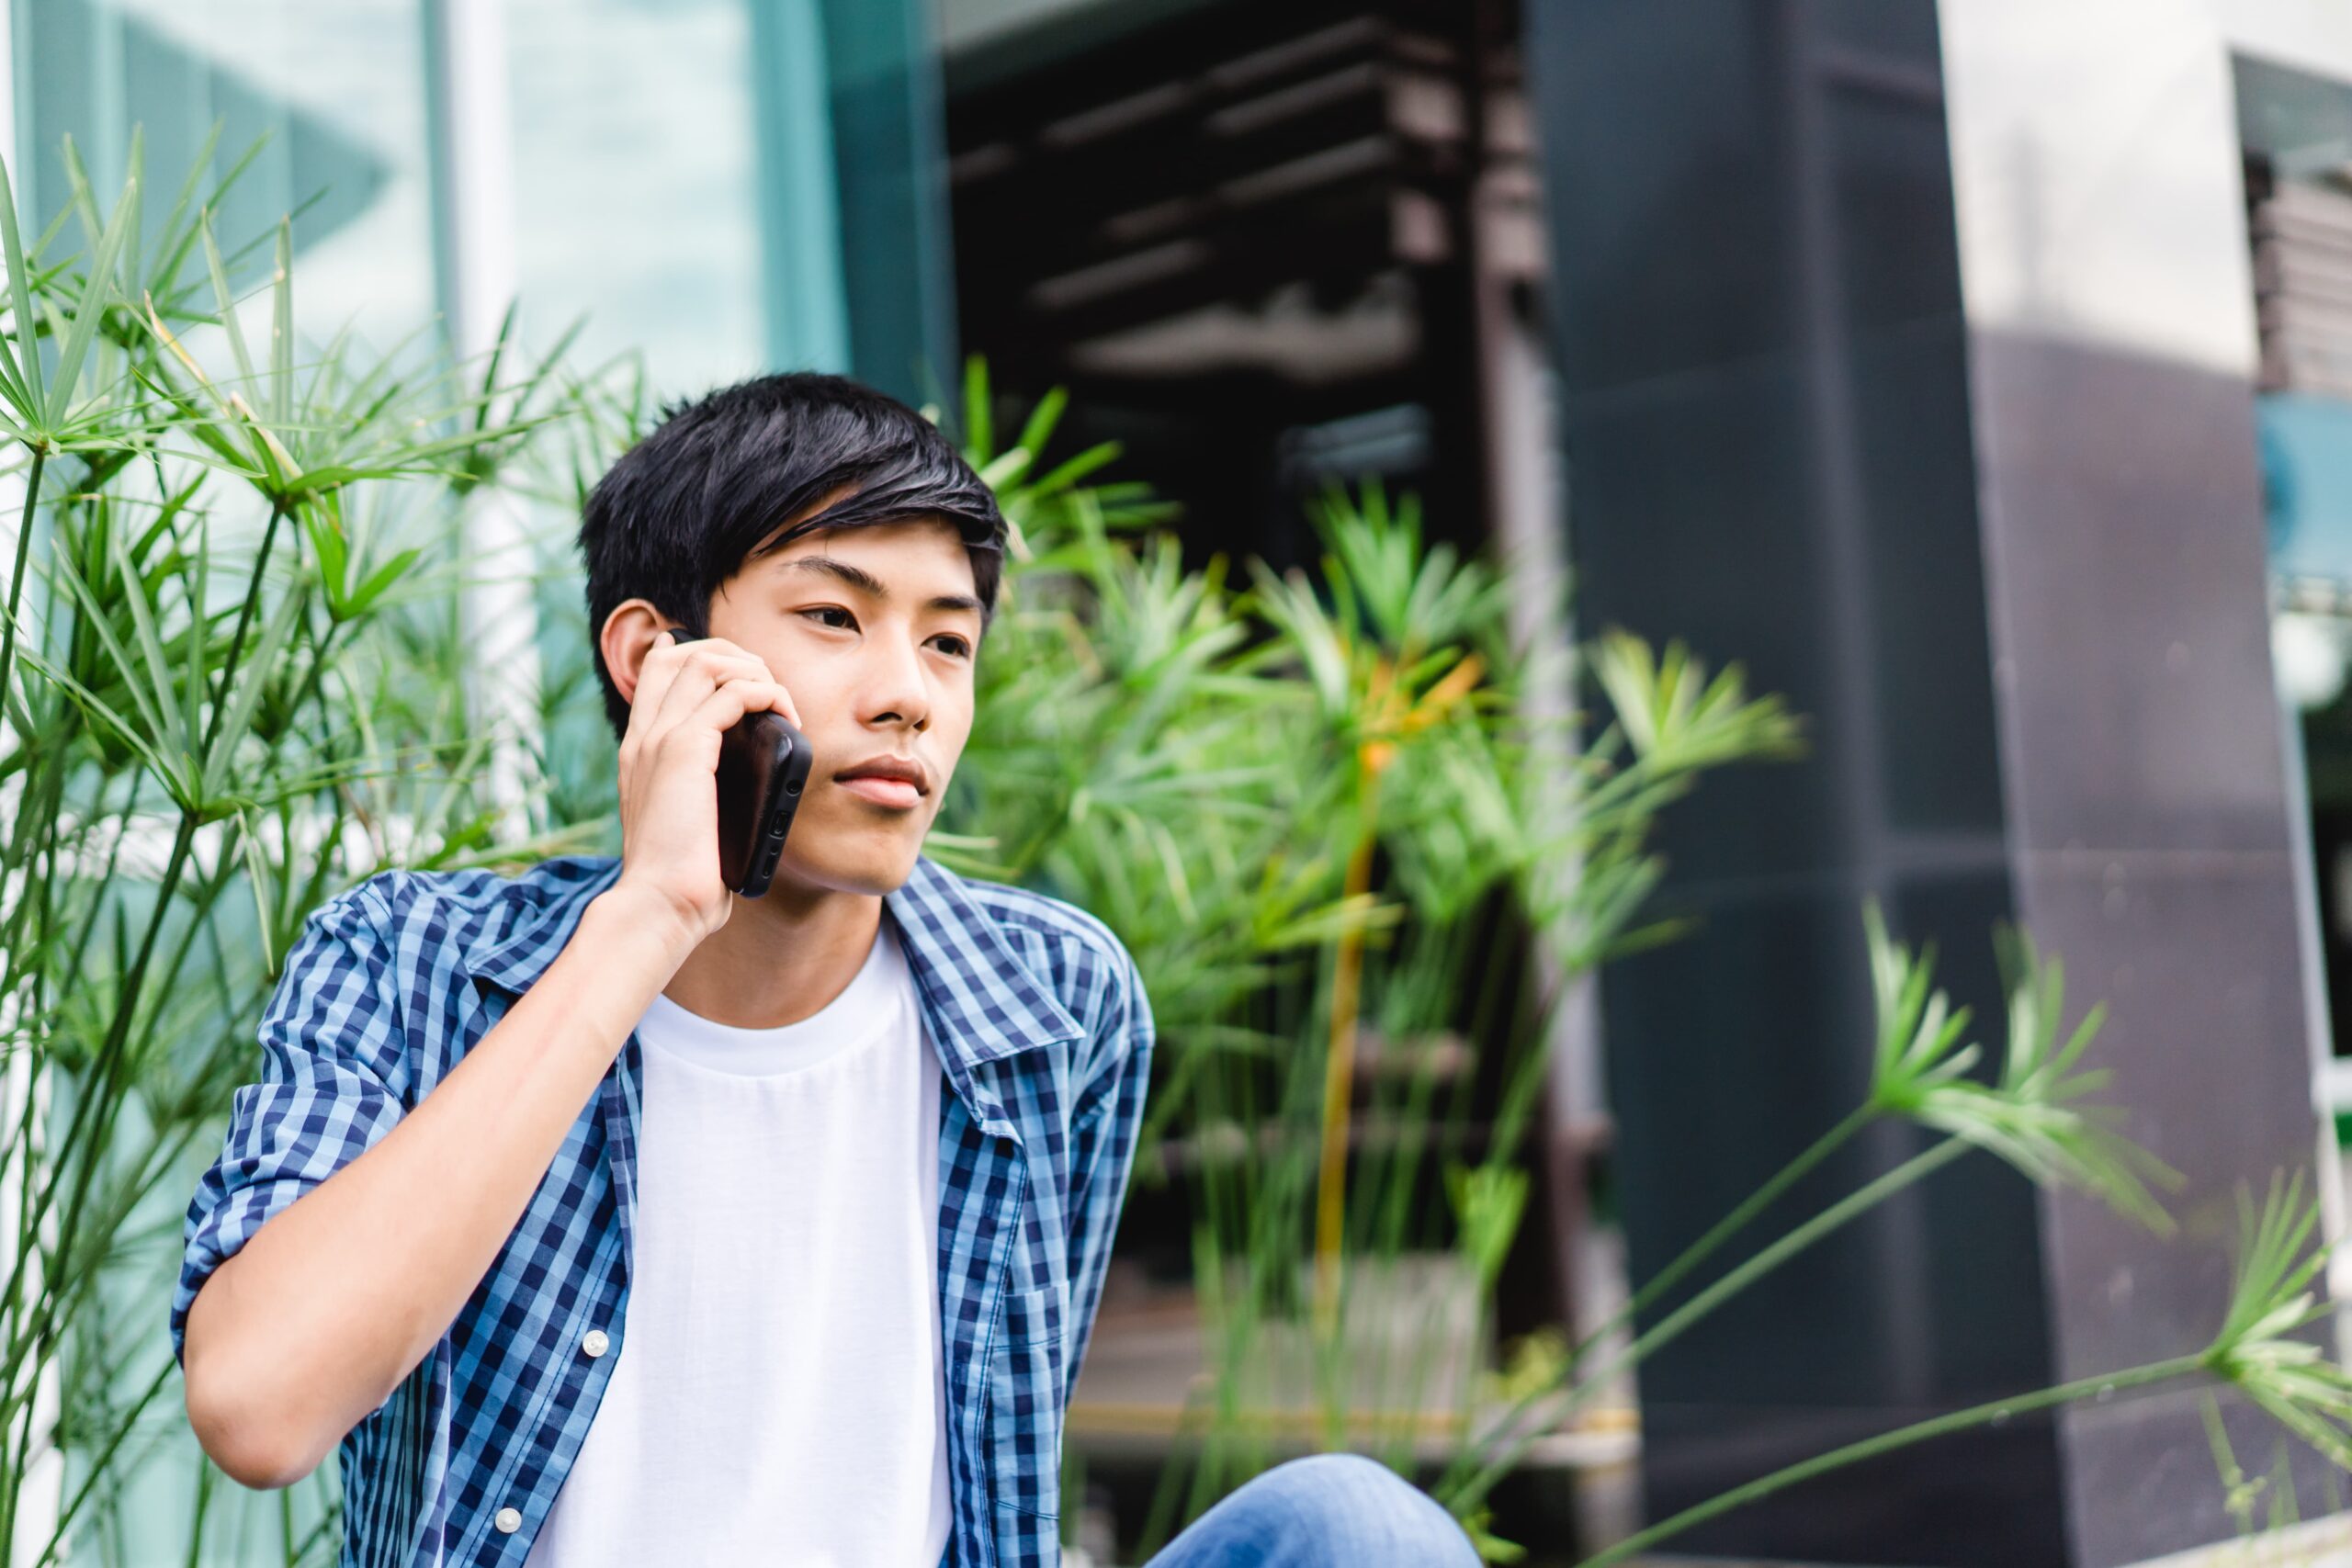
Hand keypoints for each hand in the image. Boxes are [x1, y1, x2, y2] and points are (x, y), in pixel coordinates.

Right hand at [611, 630, 802, 945]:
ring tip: (781, 707)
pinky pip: (733, 693)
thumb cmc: (683, 878)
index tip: (736, 665)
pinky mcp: (685, 749)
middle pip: (683, 653)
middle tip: (770, 690)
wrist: (660, 904)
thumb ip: (705, 794)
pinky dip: (767, 695)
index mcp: (640, 749)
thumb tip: (745, 788)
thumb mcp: (690, 823)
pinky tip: (786, 722)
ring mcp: (661, 739)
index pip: (656, 670)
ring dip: (755, 673)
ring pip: (707, 663)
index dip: (696, 652)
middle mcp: (646, 735)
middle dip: (736, 656)